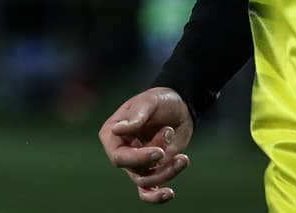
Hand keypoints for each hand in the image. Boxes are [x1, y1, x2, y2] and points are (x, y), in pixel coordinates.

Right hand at [98, 87, 193, 203]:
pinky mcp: (153, 170)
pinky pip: (149, 191)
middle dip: (153, 163)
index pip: (118, 156)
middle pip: (133, 170)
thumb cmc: (160, 100)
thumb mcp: (149, 102)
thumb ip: (135, 116)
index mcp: (112, 134)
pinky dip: (157, 196)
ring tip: (182, 157)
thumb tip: (117, 130)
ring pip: (147, 181)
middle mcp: (122, 151)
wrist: (180, 106)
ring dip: (167, 171)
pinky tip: (169, 193)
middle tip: (168, 150)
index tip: (159, 152)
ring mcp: (137, 163)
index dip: (138, 159)